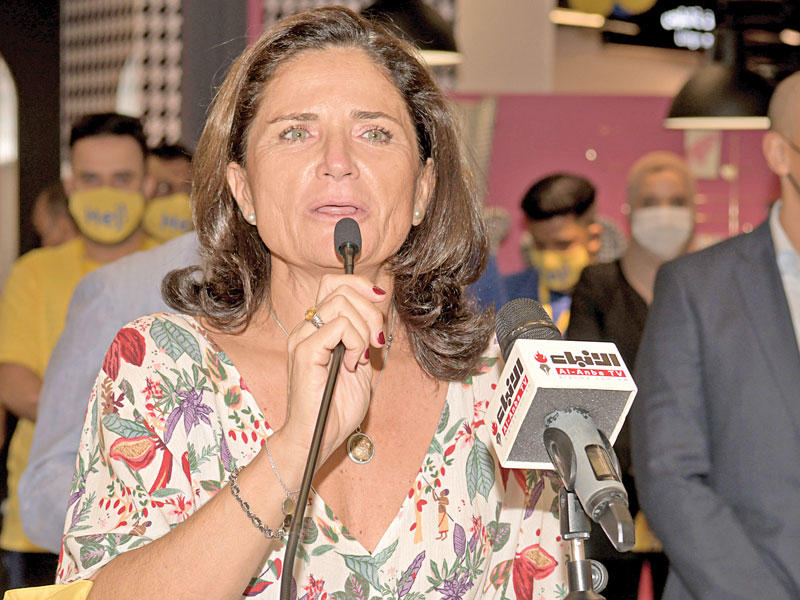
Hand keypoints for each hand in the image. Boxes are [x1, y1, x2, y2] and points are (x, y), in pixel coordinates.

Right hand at [281, 275, 387, 464]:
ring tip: (362, 357)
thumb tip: (377, 308)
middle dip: (370, 311)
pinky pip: (338, 327)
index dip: (360, 284)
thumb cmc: (336, 409)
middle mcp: (305, 329)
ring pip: (341, 304)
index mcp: (316, 329)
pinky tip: (352, 364)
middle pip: (341, 289)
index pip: (333, 284)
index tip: (380, 301)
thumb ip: (364, 336)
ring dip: (364, 329)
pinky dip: (355, 342)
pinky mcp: (305, 352)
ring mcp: (302, 339)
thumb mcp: (360, 364)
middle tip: (376, 342)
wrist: (316, 439)